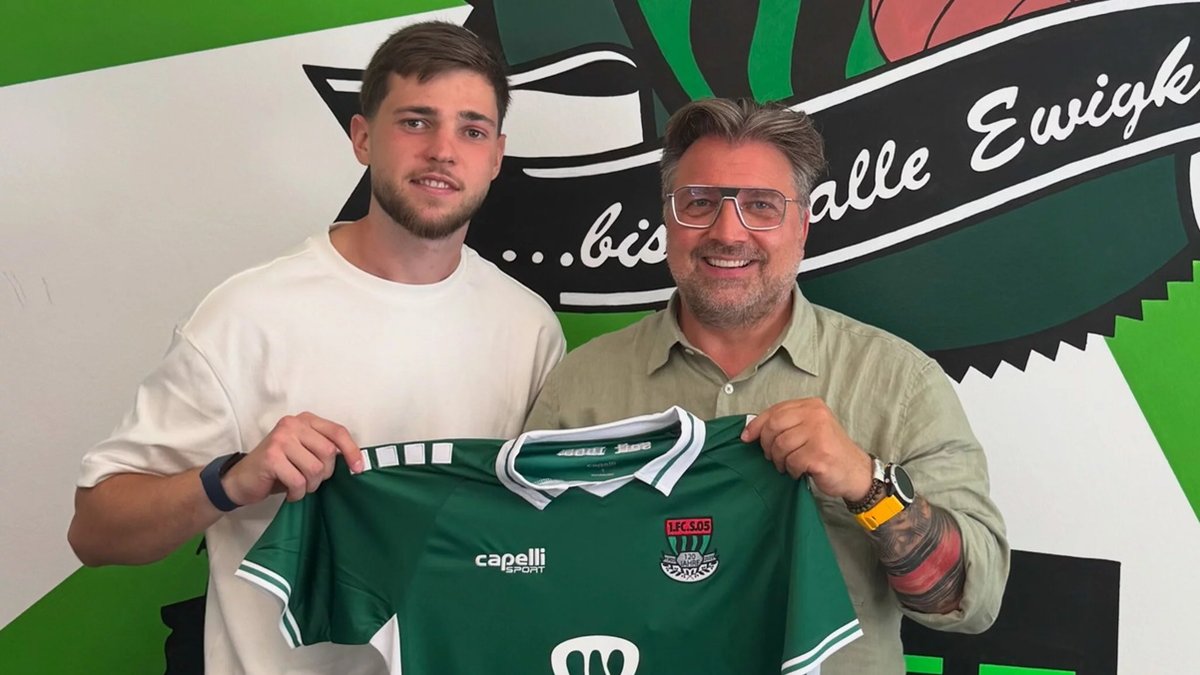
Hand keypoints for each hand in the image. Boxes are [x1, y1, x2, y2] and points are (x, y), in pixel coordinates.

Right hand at [222, 412, 363, 505]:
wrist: (241, 479)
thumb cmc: (278, 468)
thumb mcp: (304, 452)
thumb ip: (324, 449)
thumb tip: (354, 461)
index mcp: (305, 420)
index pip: (338, 432)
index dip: (352, 451)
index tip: (358, 469)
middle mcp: (293, 424)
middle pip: (328, 453)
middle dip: (324, 474)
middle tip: (310, 480)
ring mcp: (281, 439)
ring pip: (315, 469)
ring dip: (310, 485)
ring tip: (298, 485)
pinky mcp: (272, 457)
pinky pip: (298, 481)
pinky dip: (297, 493)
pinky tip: (289, 492)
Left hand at [741, 398, 873, 500]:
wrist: (855, 471)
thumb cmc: (828, 450)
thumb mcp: (810, 428)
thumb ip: (787, 424)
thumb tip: (752, 430)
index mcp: (811, 405)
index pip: (774, 411)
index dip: (756, 425)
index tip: (746, 437)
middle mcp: (816, 415)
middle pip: (773, 426)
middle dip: (767, 445)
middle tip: (771, 456)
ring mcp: (819, 433)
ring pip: (780, 445)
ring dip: (780, 460)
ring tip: (788, 465)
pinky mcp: (820, 454)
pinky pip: (792, 462)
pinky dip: (792, 470)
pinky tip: (800, 471)